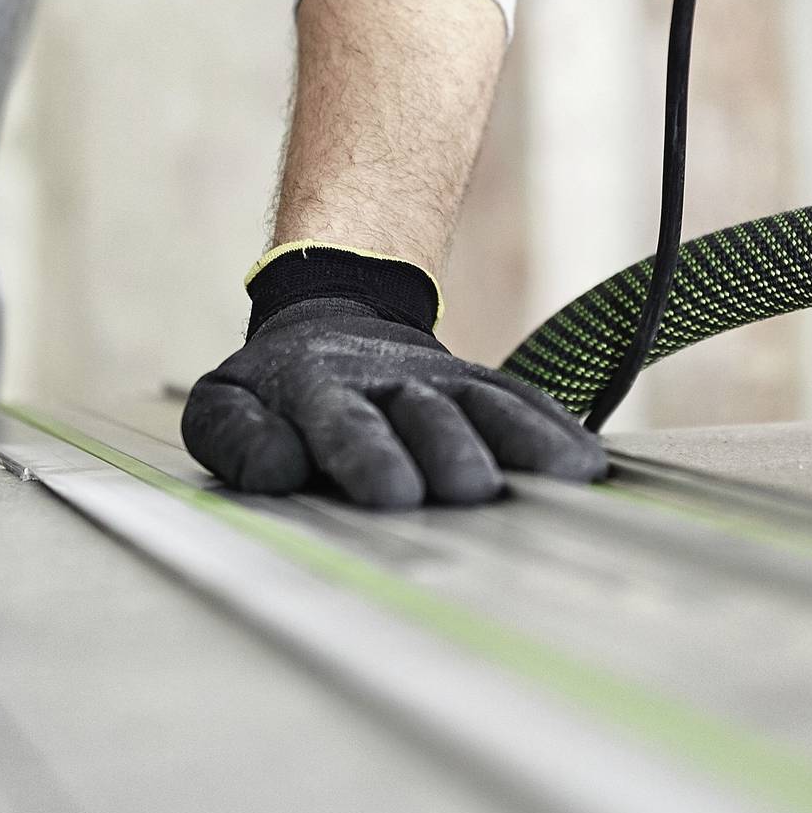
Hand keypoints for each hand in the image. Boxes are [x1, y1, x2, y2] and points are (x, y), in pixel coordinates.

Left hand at [182, 295, 607, 508]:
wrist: (331, 320)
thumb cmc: (274, 390)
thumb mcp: (223, 405)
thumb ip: (236, 440)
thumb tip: (279, 470)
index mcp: (317, 391)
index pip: (346, 424)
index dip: (369, 455)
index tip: (394, 493)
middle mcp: (388, 383)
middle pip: (426, 415)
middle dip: (450, 449)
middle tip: (471, 489)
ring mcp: (440, 381)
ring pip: (486, 404)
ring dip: (524, 439)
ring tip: (565, 475)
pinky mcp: (477, 386)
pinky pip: (521, 401)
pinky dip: (555, 428)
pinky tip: (588, 461)